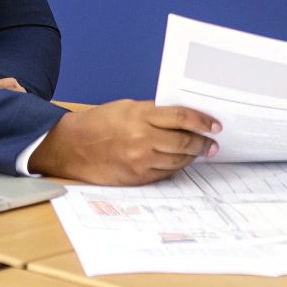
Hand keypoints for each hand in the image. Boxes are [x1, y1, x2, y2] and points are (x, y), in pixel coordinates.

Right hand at [30, 100, 220, 185]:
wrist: (71, 146)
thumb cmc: (99, 123)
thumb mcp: (127, 108)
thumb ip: (153, 113)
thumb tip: (181, 119)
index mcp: (140, 116)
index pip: (181, 117)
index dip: (202, 121)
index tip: (215, 125)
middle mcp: (142, 139)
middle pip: (184, 142)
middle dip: (202, 143)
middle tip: (212, 143)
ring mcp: (140, 161)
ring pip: (178, 161)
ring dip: (192, 157)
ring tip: (200, 152)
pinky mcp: (136, 178)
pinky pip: (164, 174)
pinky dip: (175, 168)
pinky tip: (180, 162)